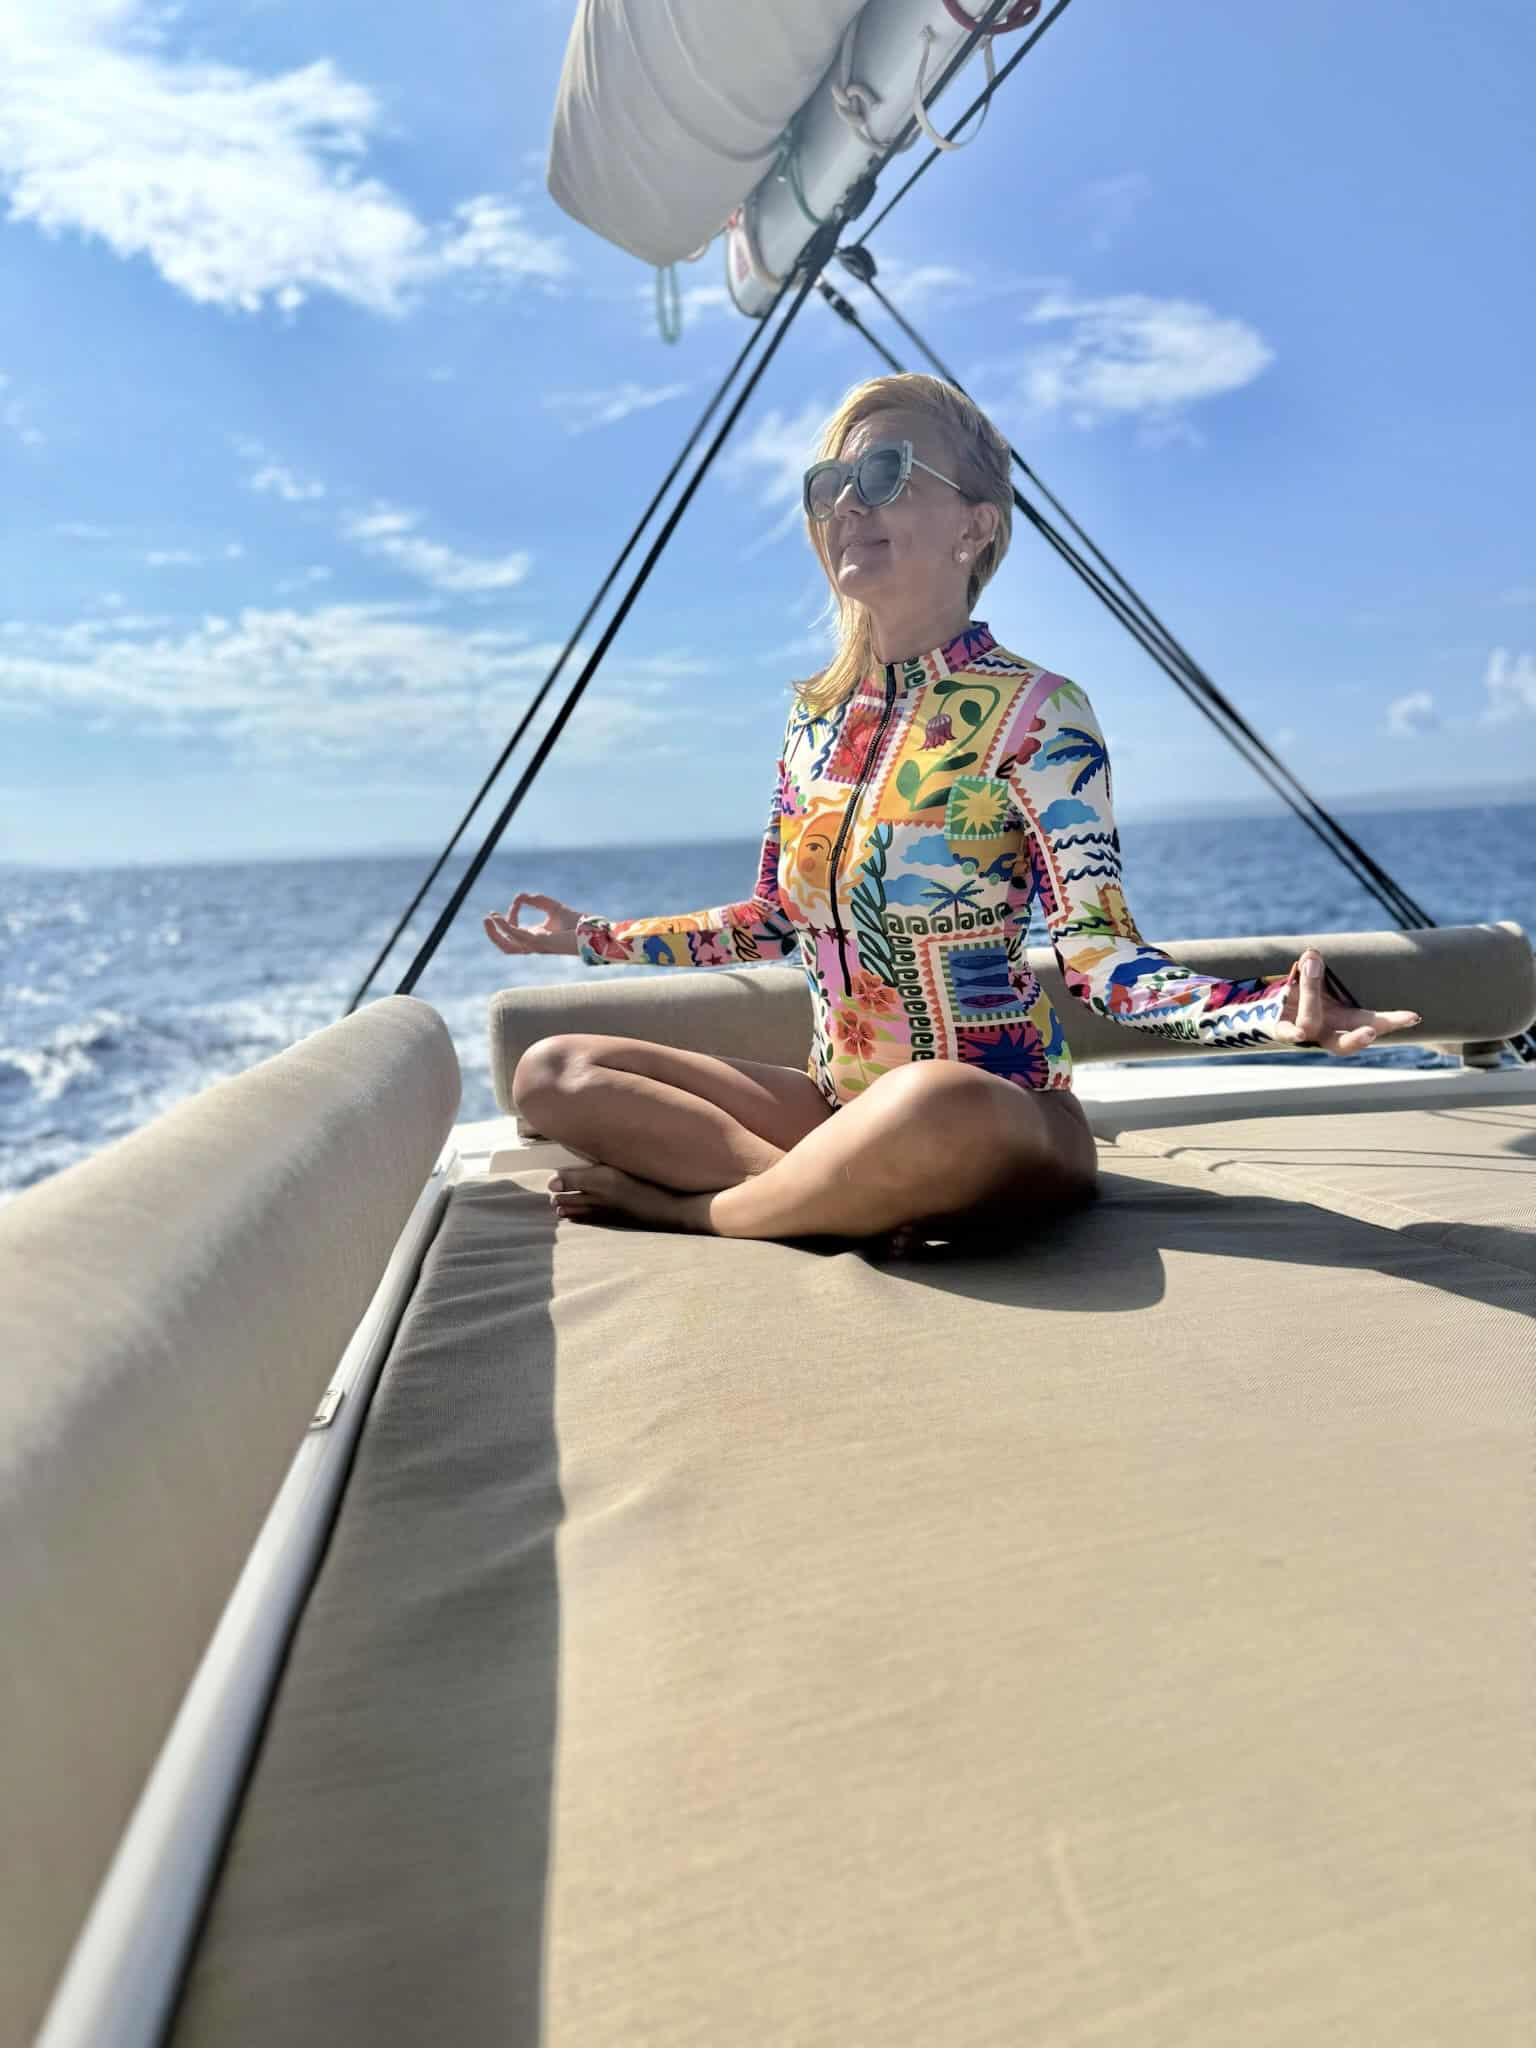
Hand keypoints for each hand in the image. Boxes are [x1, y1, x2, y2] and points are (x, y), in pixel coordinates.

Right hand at [483, 892, 584, 955]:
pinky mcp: (540, 942)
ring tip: (489, 918)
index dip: (511, 915)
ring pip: (508, 946)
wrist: (591, 931)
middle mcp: (534, 944)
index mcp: (536, 938)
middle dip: (493, 934)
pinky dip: (506, 927)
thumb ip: (536, 901)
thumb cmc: (576, 923)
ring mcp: (536, 946)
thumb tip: (520, 896)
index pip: (515, 931)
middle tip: (486, 918)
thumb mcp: (552, 907)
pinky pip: (517, 937)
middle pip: (506, 947)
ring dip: (496, 933)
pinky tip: (500, 919)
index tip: (518, 900)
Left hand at [1273, 946, 1420, 1054]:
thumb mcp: (1314, 980)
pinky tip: (1298, 1033)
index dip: (1391, 1022)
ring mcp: (1303, 1032)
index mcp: (1341, 1019)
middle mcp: (1325, 1031)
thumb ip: (1316, 970)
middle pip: (1345, 1042)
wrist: (1264, 1006)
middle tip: (1372, 1031)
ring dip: (1313, 993)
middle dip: (1360, 1037)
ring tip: (1312, 962)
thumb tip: (1312, 954)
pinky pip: (1286, 1032)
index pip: (1371, 1022)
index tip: (1413, 1017)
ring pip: (1311, 1023)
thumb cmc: (1299, 992)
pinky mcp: (1279, 1030)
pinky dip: (1292, 1032)